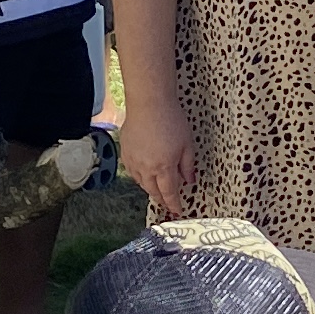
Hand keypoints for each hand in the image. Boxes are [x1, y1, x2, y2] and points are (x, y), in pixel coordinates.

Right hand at [117, 90, 195, 217]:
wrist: (149, 103)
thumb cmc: (170, 119)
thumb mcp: (187, 144)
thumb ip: (188, 166)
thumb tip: (189, 181)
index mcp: (164, 168)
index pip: (169, 193)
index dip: (174, 204)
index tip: (177, 211)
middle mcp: (146, 168)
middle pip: (153, 191)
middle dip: (162, 199)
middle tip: (168, 202)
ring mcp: (133, 161)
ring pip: (141, 183)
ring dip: (150, 188)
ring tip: (157, 188)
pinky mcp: (125, 152)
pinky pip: (132, 171)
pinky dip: (140, 176)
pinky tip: (145, 173)